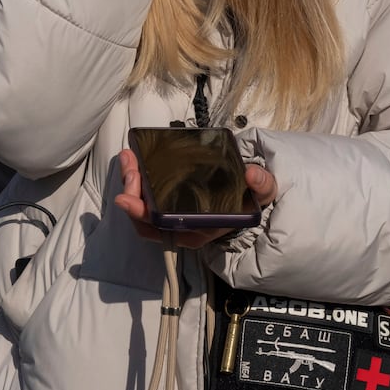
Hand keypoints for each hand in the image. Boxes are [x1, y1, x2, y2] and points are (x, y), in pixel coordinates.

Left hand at [113, 148, 276, 249]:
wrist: (252, 200)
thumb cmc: (252, 200)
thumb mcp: (263, 193)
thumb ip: (262, 185)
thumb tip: (252, 175)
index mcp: (199, 230)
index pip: (162, 229)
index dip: (141, 215)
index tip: (127, 198)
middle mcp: (182, 229)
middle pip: (145, 219)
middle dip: (131, 193)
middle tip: (130, 166)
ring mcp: (174, 218)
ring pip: (142, 209)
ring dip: (131, 185)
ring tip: (128, 159)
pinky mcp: (171, 204)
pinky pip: (147, 199)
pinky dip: (137, 182)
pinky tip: (134, 162)